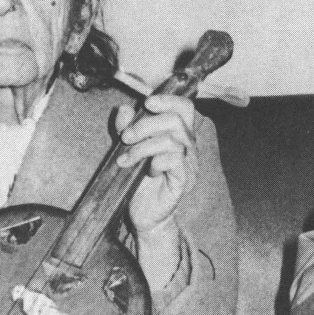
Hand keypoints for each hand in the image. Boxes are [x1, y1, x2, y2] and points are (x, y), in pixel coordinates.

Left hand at [115, 93, 197, 236]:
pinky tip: (145, 171)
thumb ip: (126, 128)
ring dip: (143, 146)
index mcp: (178, 135)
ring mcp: (189, 164)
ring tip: (126, 158)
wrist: (143, 214)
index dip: (168, 100)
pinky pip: (175, 161)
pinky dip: (156, 161)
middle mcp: (188, 147)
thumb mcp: (128, 148)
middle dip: (145, 125)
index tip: (147, 103)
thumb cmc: (138, 180)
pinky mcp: (184, 181)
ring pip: (173, 141)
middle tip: (125, 138)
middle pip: (176, 121)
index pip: (184, 107)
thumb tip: (124, 109)